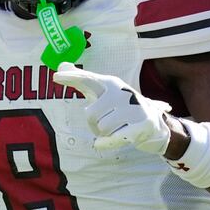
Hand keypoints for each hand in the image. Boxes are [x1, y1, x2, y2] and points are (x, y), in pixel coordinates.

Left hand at [53, 62, 171, 153]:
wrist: (154, 123)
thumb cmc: (121, 107)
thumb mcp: (102, 92)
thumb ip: (82, 79)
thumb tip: (61, 65)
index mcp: (111, 83)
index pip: (88, 79)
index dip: (71, 77)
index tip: (55, 76)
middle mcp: (122, 92)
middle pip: (90, 115)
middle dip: (94, 125)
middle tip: (106, 123)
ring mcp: (134, 108)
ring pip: (101, 128)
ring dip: (104, 134)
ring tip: (116, 129)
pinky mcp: (141, 125)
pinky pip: (114, 138)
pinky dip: (105, 143)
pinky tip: (100, 144)